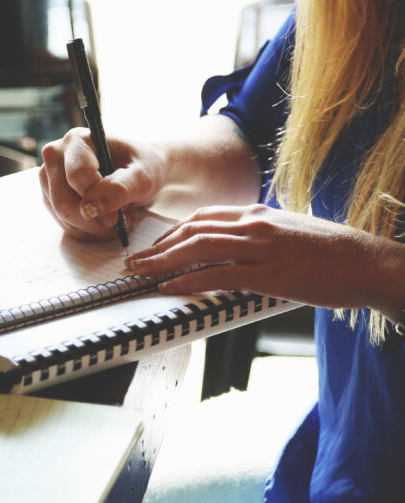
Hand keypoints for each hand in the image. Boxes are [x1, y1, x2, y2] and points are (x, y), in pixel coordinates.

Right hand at [39, 127, 165, 239]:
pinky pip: (64, 224)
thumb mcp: (143, 177)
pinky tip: (104, 221)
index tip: (118, 216)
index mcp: (77, 140)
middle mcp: (56, 155)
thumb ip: (120, 188)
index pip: (77, 177)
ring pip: (62, 217)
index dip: (98, 201)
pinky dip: (87, 230)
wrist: (140, 171)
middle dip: (94, 221)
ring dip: (92, 228)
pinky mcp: (51, 197)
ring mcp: (50, 177)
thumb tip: (90, 207)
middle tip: (119, 222)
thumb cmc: (143, 167)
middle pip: (64, 202)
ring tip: (116, 219)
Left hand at [126, 203, 404, 313]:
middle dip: (158, 246)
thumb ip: (261, 236)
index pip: (203, 217)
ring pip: (198, 248)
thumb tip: (238, 248)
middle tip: (135, 261)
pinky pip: (217, 275)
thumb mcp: (290, 232)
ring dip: (162, 262)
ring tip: (141, 274)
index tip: (156, 246)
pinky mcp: (268, 273)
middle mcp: (254, 224)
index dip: (173, 232)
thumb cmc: (332, 252)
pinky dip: (188, 281)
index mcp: (258, 213)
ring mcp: (260, 247)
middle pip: (192, 230)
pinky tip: (169, 288)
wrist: (366, 261)